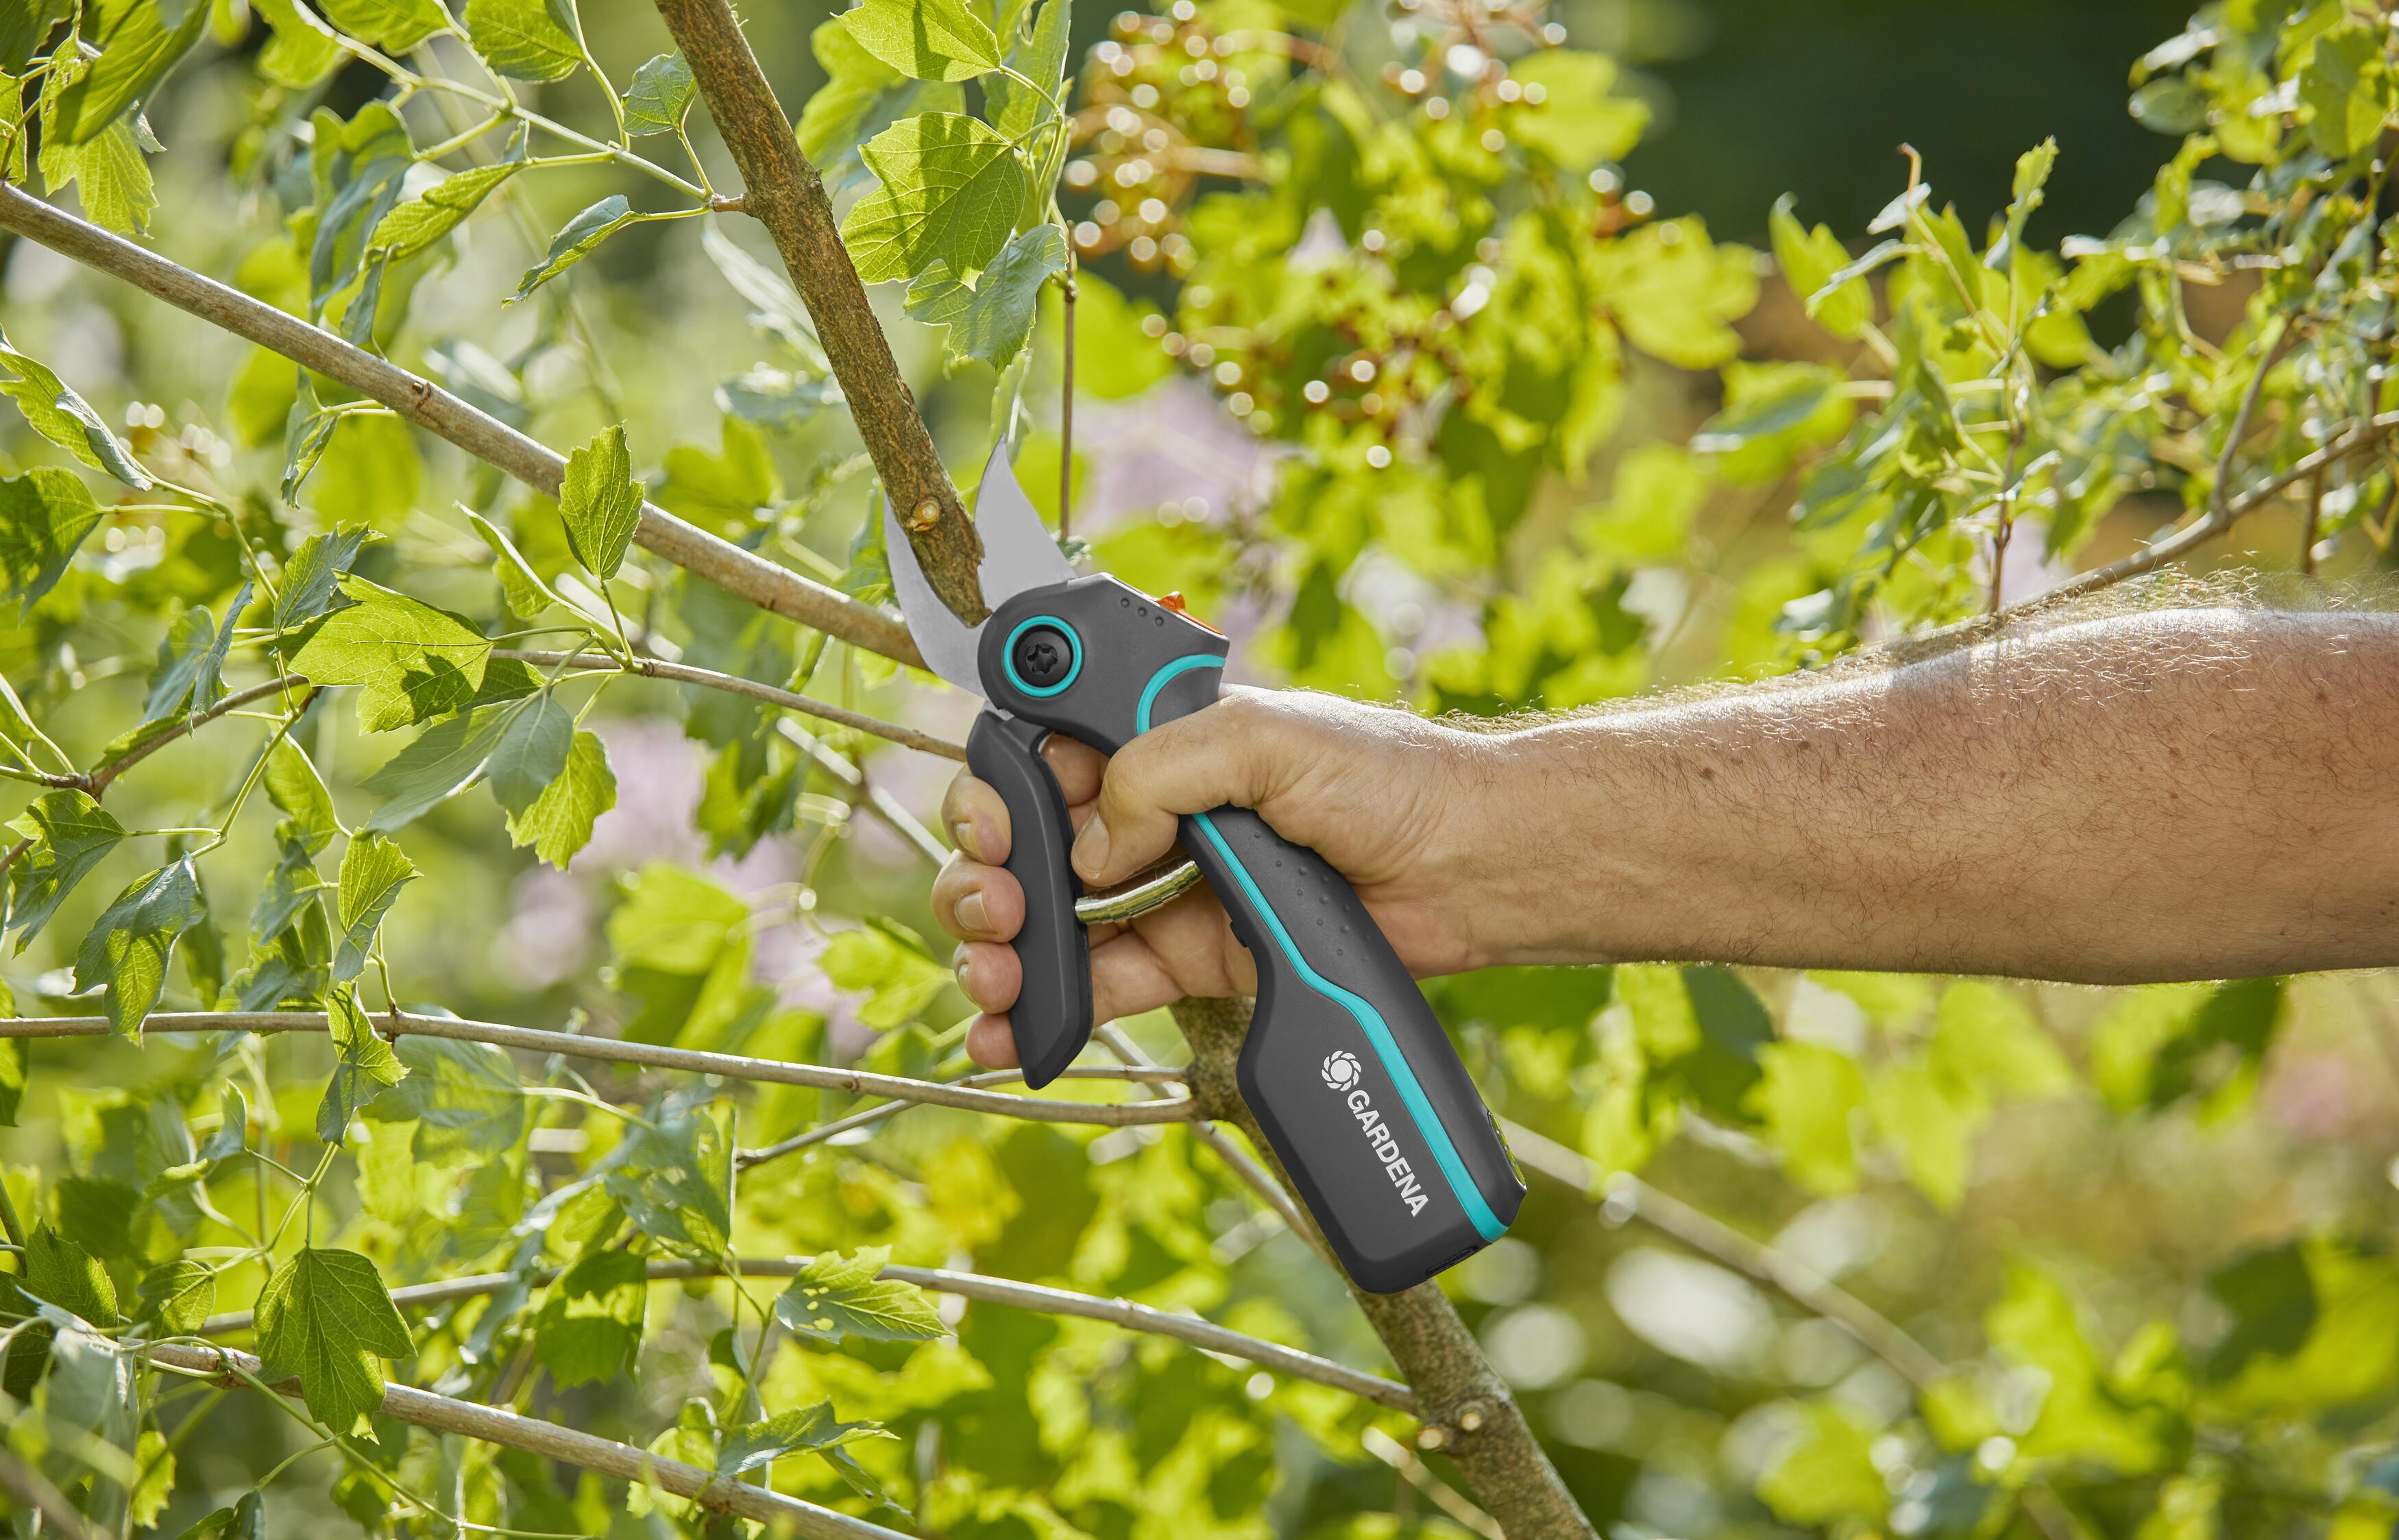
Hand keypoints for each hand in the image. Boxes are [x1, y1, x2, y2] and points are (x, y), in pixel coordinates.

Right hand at [932, 687, 1501, 1068]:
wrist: (1467, 868)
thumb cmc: (1385, 779)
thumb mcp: (1264, 738)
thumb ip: (1161, 773)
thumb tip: (1092, 850)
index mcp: (1160, 738)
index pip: (1043, 754)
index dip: (999, 788)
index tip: (991, 824)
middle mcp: (1152, 811)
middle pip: (1027, 843)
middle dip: (985, 876)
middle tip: (1000, 904)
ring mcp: (1165, 888)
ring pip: (1049, 920)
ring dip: (1002, 950)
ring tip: (997, 978)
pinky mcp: (1191, 959)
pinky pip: (1102, 986)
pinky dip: (1050, 1014)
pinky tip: (1012, 1036)